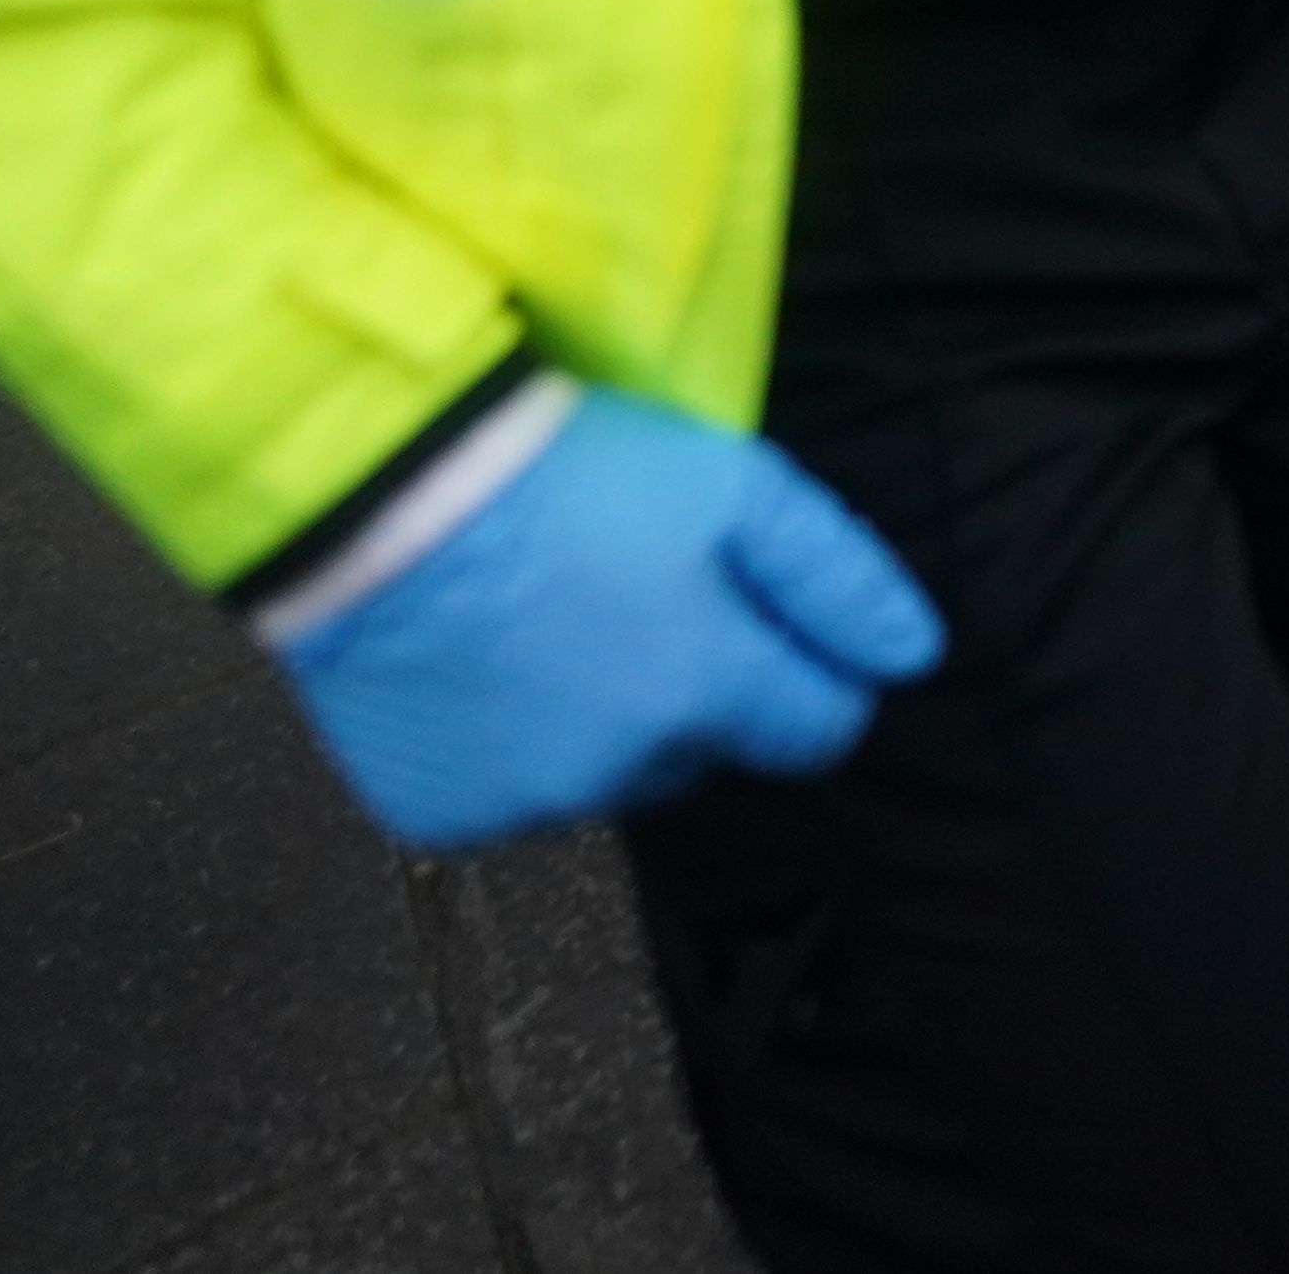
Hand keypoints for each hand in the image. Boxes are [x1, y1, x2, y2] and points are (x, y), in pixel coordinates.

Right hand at [273, 387, 945, 851]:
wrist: (374, 495)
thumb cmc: (562, 473)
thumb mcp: (733, 487)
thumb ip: (839, 578)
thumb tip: (914, 657)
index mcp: (706, 694)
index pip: (818, 731)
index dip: (807, 675)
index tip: (762, 625)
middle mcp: (622, 770)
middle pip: (709, 751)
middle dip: (696, 690)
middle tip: (631, 596)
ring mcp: (524, 803)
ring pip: (609, 776)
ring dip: (600, 721)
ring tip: (547, 621)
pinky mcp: (440, 815)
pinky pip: (509, 796)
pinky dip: (507, 747)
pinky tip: (480, 667)